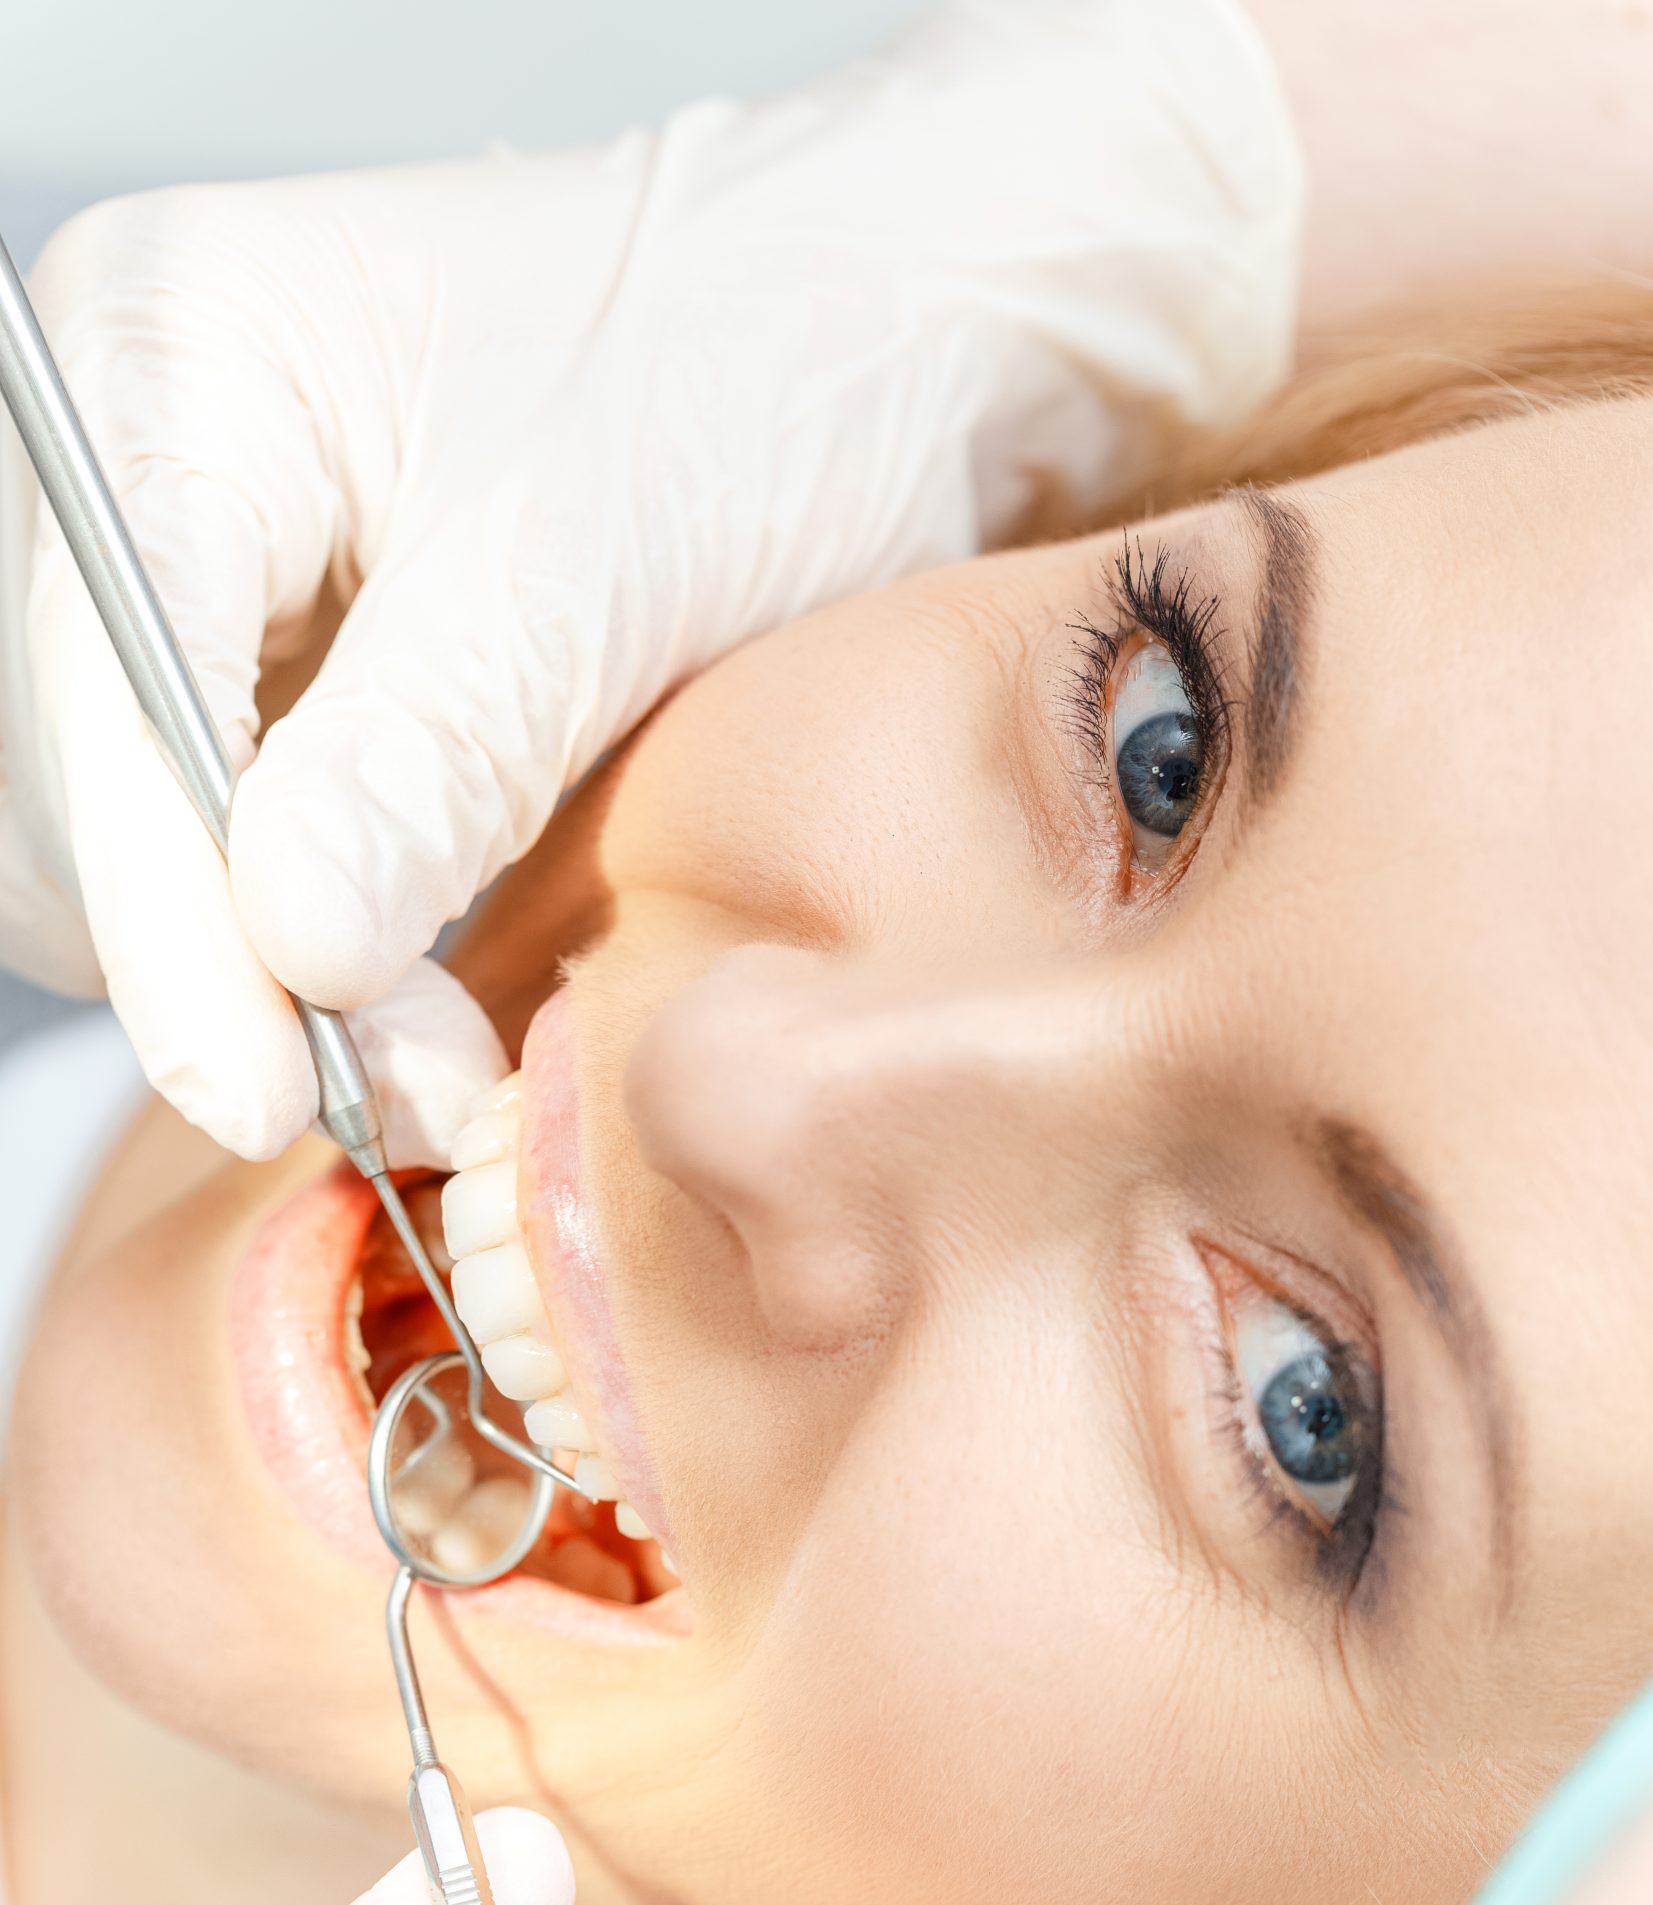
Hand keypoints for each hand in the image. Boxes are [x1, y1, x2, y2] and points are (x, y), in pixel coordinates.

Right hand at [0, 0, 1298, 1160]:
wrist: (854, 345)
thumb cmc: (752, 370)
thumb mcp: (591, 575)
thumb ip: (423, 764)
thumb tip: (293, 951)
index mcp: (170, 353)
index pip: (102, 691)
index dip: (167, 917)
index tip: (263, 1089)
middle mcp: (128, 455)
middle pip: (70, 797)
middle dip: (226, 973)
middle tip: (420, 1084)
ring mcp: (179, 574)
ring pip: (119, 860)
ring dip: (266, 992)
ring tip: (443, 1053)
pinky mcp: (252, 672)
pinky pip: (211, 862)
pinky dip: (304, 960)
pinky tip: (416, 996)